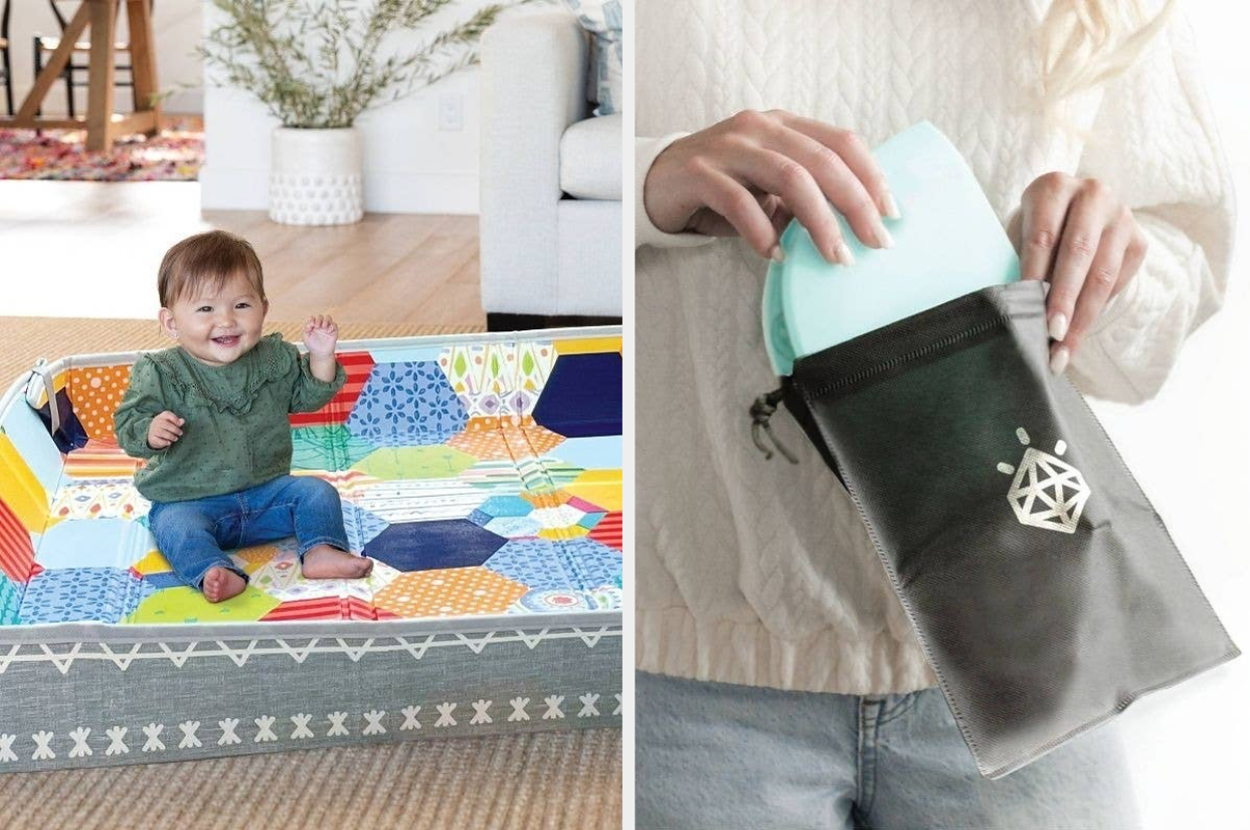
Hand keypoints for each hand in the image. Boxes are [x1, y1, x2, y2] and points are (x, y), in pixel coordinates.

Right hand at [147, 411, 183, 449]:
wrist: (153, 434)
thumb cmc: (166, 427)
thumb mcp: (172, 423)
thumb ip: (178, 422)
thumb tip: (182, 421)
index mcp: (162, 416)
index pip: (167, 414)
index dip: (175, 419)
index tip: (180, 424)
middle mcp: (156, 422)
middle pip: (166, 424)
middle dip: (175, 429)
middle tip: (180, 433)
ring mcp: (153, 430)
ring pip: (162, 433)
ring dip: (171, 436)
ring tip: (176, 439)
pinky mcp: (152, 438)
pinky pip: (158, 440)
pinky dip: (165, 442)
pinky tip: (169, 443)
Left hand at [303, 314, 338, 356]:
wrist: (320, 354)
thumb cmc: (312, 346)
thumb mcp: (305, 338)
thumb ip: (305, 330)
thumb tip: (309, 324)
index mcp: (313, 326)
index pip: (313, 318)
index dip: (311, 319)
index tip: (311, 325)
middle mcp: (320, 326)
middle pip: (320, 316)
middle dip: (318, 320)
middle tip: (317, 326)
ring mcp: (327, 328)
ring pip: (328, 318)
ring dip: (326, 320)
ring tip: (323, 327)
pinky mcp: (333, 332)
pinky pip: (334, 325)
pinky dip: (332, 326)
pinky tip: (328, 331)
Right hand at [643, 109, 898, 263]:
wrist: (656, 181)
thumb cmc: (720, 185)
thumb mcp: (767, 184)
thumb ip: (803, 196)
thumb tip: (848, 226)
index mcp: (784, 125)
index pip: (842, 141)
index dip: (872, 176)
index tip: (891, 214)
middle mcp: (760, 128)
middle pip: (823, 160)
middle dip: (856, 204)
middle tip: (875, 242)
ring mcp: (729, 147)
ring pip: (789, 177)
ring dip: (818, 221)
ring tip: (834, 254)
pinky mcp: (700, 172)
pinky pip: (740, 202)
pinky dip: (763, 231)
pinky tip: (775, 253)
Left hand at [1008, 173, 1147, 372]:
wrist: (1072, 214)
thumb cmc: (1034, 230)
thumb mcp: (1019, 234)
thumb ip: (1017, 260)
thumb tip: (1014, 308)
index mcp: (1054, 187)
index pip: (1043, 237)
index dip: (1033, 277)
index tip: (1025, 312)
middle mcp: (1093, 194)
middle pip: (1077, 253)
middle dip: (1063, 300)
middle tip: (1051, 335)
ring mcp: (1121, 216)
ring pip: (1102, 274)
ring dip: (1082, 317)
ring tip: (1063, 350)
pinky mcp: (1139, 240)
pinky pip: (1118, 282)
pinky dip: (1097, 311)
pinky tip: (1079, 334)